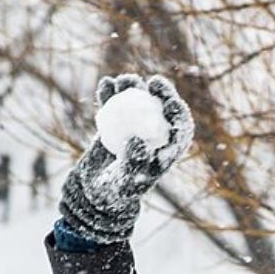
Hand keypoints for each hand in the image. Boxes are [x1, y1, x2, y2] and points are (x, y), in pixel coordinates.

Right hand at [60, 74, 193, 243]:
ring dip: (135, 89)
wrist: (94, 193)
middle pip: (163, 111)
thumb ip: (134, 162)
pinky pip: (116, 107)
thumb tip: (139, 140)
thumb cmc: (114, 192)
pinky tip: (107, 83)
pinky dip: (112, 95)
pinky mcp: (117, 126)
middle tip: (154, 82)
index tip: (170, 102)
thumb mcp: (125, 182)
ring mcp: (136, 129)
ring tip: (125, 81)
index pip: (180, 129)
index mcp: (166, 152)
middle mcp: (155, 138)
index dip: (179, 113)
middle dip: (163, 94)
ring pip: (139, 104)